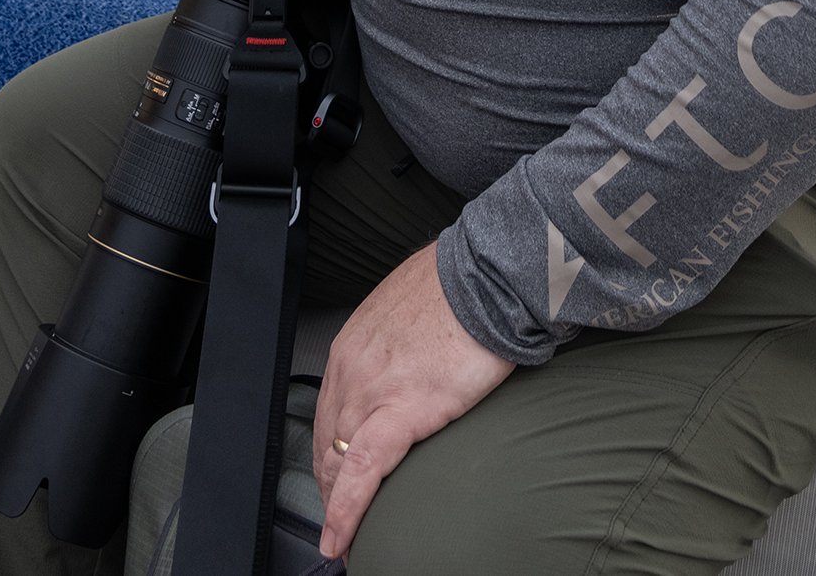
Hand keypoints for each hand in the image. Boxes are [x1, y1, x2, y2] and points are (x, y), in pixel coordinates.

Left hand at [313, 244, 513, 559]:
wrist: (487, 274)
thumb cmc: (461, 286)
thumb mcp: (412, 310)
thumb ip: (400, 341)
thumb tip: (413, 358)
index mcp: (354, 345)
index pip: (330, 413)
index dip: (332, 453)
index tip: (336, 480)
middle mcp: (352, 369)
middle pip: (328, 443)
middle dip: (330, 487)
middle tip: (340, 522)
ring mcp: (372, 390)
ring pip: (339, 462)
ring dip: (338, 507)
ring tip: (347, 541)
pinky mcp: (401, 411)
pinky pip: (363, 472)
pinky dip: (347, 512)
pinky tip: (343, 539)